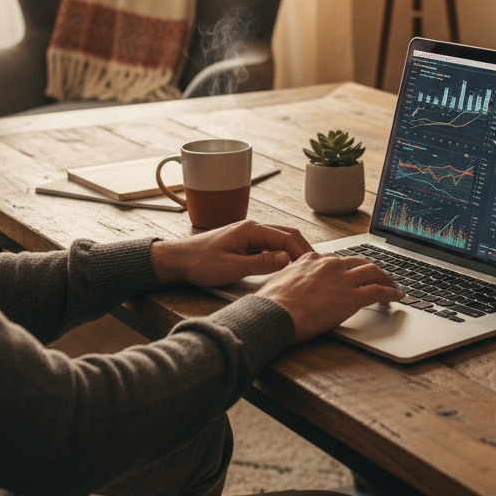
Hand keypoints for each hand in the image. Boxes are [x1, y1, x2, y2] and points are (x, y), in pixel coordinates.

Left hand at [150, 220, 313, 287]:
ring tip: (306, 265)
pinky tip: (286, 264)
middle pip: (287, 233)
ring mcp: (248, 233)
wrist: (178, 260)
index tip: (313, 266)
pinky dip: (282, 251)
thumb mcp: (231, 268)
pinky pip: (270, 243)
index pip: (287, 237)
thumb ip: (260, 264)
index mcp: (251, 230)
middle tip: (317, 264)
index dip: (302, 252)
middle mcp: (252, 227)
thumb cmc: (200, 264)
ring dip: (294, 249)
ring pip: (280, 237)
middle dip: (304, 247)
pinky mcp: (244, 241)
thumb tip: (286, 259)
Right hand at [255, 252, 403, 341]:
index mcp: (312, 259)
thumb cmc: (271, 304)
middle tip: (379, 278)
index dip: (350, 269)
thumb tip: (296, 289)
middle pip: (359, 262)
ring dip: (385, 279)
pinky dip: (391, 292)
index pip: (338, 261)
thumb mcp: (281, 282)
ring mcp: (342, 279)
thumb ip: (295, 280)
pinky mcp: (352, 297)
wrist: (273, 313)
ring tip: (392, 287)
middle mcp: (330, 265)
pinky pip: (378, 291)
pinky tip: (397, 296)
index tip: (354, 274)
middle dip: (372, 270)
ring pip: (373, 272)